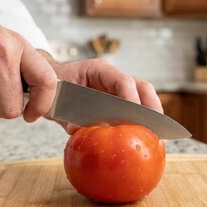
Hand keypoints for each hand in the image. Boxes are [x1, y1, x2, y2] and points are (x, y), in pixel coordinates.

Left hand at [39, 53, 162, 133]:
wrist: (48, 86)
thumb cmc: (52, 89)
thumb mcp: (55, 101)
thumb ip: (67, 115)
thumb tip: (78, 130)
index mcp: (98, 70)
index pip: (122, 80)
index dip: (132, 98)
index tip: (136, 117)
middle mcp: (112, 77)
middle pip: (141, 86)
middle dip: (152, 106)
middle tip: (157, 127)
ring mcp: (117, 89)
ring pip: (143, 96)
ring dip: (153, 114)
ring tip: (158, 135)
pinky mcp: (118, 101)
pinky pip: (136, 107)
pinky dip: (144, 121)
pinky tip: (148, 136)